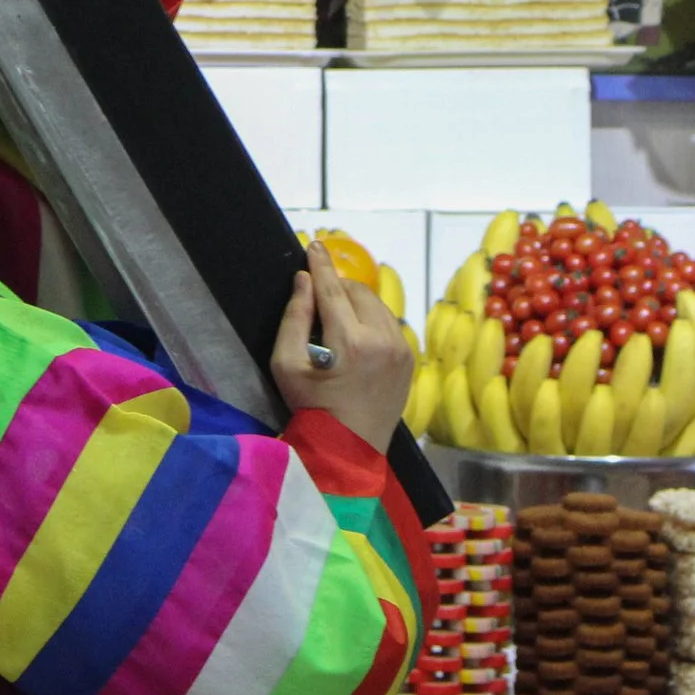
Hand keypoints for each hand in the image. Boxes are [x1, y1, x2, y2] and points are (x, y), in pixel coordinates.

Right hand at [272, 241, 414, 454]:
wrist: (348, 450)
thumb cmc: (310, 407)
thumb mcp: (286, 364)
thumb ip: (293, 318)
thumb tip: (303, 281)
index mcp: (349, 342)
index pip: (333, 290)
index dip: (321, 265)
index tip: (314, 245)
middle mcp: (381, 340)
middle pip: (357, 292)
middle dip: (337, 288)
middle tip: (318, 298)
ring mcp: (400, 350)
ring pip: (376, 305)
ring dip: (355, 302)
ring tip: (336, 317)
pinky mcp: (408, 359)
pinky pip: (388, 323)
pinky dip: (370, 320)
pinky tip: (355, 335)